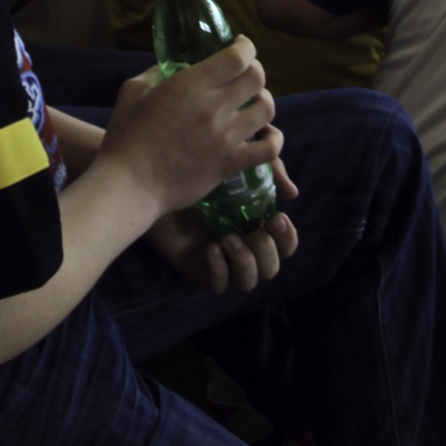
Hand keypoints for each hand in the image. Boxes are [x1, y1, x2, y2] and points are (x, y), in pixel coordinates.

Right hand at [97, 39, 279, 218]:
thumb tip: (175, 66)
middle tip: (246, 73)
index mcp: (190, 86)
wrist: (129, 186)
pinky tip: (266, 135)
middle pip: (257, 78)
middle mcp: (214, 108)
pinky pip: (269, 149)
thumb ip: (156, 72)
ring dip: (265, 101)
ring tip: (254, 102)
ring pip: (267, 109)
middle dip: (255, 69)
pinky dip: (274, 139)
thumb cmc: (125, 138)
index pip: (237, 57)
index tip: (241, 45)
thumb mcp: (133, 92)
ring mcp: (226, 137)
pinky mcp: (230, 164)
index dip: (246, 46)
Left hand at [145, 160, 299, 293]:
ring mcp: (219, 257)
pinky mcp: (196, 266)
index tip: (277, 217)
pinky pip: (218, 285)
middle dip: (267, 250)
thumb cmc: (195, 165)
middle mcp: (240, 243)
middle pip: (271, 268)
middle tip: (254, 229)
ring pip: (248, 282)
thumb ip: (267, 169)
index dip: (288, 237)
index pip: (284, 244)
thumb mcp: (237, 160)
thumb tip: (292, 194)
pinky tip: (212, 248)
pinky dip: (220, 269)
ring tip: (228, 237)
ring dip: (245, 261)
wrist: (153, 174)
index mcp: (253, 222)